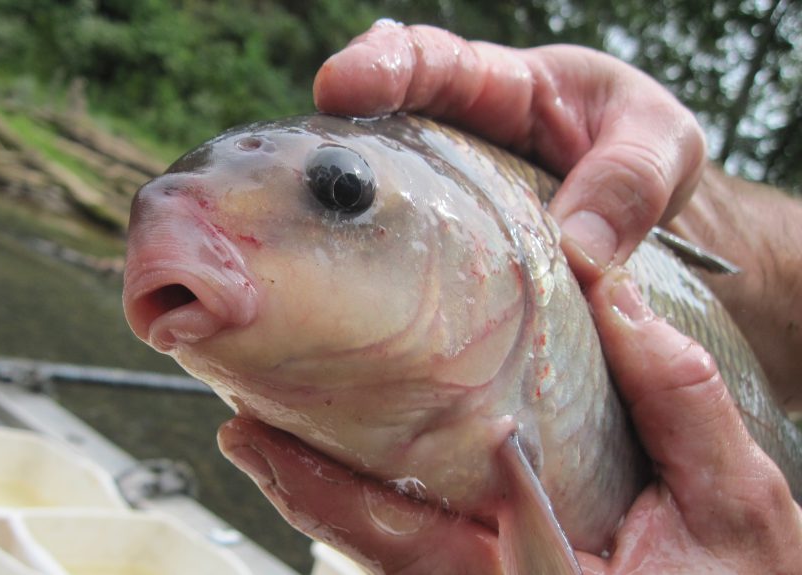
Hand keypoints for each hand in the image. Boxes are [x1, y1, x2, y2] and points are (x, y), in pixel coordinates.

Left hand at [218, 268, 801, 573]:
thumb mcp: (740, 506)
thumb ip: (681, 406)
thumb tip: (618, 298)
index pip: (505, 543)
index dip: (460, 496)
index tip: (429, 437)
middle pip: (395, 552)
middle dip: (318, 494)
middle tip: (250, 435)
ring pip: (379, 553)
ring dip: (315, 495)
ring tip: (256, 437)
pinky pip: (392, 548)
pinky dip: (345, 503)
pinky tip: (309, 457)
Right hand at [313, 20, 705, 280]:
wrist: (635, 219)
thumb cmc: (640, 153)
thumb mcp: (663, 144)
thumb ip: (632, 180)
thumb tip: (580, 251)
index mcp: (499, 88)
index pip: (431, 63)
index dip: (380, 67)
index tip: (341, 86)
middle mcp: (444, 144)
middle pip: (366, 135)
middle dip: (322, 149)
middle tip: (283, 172)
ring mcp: (427, 205)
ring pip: (364, 206)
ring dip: (329, 226)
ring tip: (290, 252)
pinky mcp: (430, 263)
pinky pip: (393, 273)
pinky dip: (369, 294)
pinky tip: (346, 328)